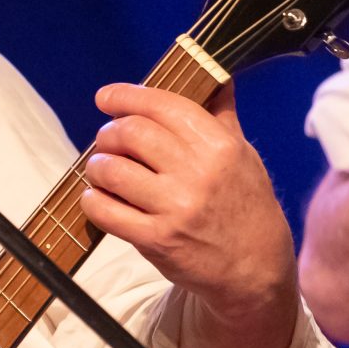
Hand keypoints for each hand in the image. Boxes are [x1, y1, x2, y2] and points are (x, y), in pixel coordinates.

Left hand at [81, 82, 296, 321]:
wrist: (255, 269)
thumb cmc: (247, 206)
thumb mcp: (243, 156)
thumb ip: (222, 116)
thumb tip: (218, 78)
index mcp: (219, 145)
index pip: (162, 105)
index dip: (126, 96)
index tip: (106, 97)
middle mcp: (197, 172)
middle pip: (130, 132)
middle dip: (108, 133)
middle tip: (108, 141)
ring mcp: (176, 207)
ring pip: (111, 169)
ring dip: (97, 166)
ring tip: (102, 170)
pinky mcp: (157, 240)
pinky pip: (106, 211)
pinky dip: (93, 201)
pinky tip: (98, 198)